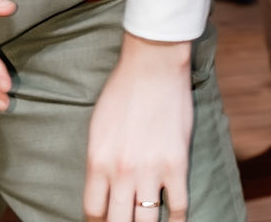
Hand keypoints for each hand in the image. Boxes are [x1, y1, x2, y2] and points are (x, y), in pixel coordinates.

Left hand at [84, 34, 191, 221]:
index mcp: (98, 160)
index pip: (93, 212)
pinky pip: (177, 207)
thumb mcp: (98, 127)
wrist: (154, 64)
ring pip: (146, 221)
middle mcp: (122, 171)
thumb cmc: (123, 90)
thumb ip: (99, 161)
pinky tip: (172, 220)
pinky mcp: (176, 164)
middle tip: (126, 221)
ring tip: (145, 221)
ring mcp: (150, 170)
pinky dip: (175, 220)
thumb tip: (103, 191)